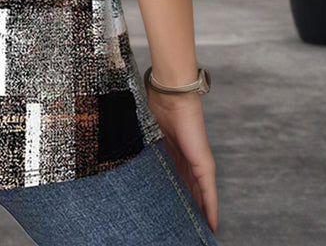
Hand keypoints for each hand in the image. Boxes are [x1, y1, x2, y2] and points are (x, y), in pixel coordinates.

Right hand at [145, 87, 218, 234]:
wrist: (170, 94)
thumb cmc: (154, 105)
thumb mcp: (143, 134)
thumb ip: (138, 148)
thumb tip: (115, 162)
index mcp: (170, 153)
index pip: (173, 182)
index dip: (171, 198)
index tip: (165, 215)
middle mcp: (186, 160)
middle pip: (188, 192)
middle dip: (185, 210)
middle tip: (180, 230)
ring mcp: (197, 163)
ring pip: (199, 196)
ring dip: (198, 214)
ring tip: (194, 232)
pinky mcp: (204, 164)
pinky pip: (208, 192)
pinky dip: (210, 209)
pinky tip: (210, 224)